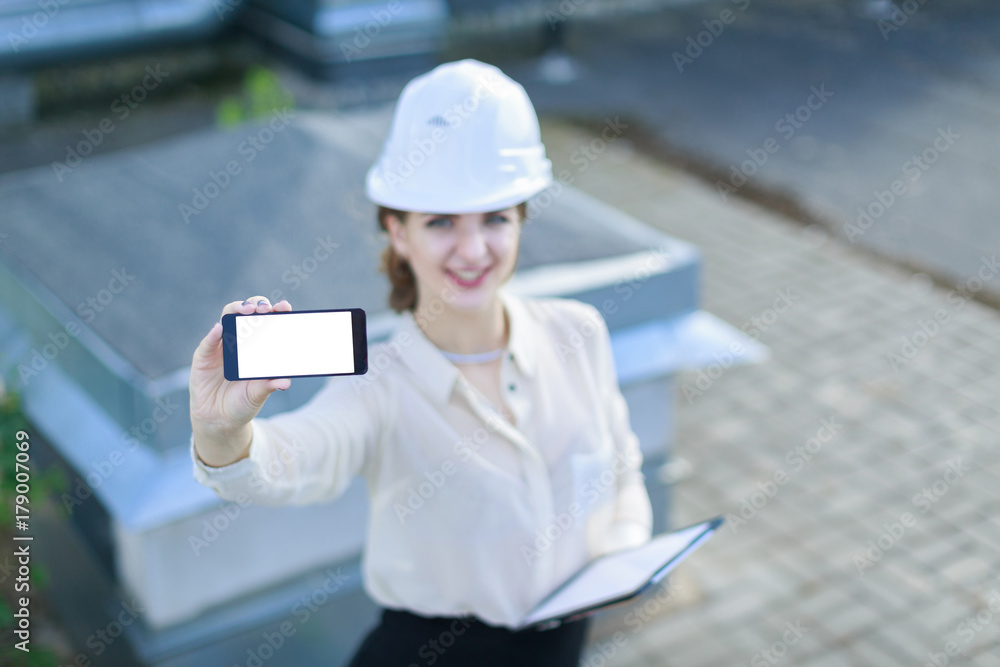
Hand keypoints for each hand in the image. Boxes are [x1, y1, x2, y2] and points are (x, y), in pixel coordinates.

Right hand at [189, 297, 291, 460]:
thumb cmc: (243, 402)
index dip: (276, 312)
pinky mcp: (203, 355)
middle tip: (264, 309)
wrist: (220, 420)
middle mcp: (239, 341)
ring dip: (236, 310)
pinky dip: (213, 334)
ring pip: (227, 317)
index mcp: (257, 346)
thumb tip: (286, 382)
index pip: (267, 322)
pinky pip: (208, 342)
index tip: (285, 308)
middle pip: (247, 313)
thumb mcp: (259, 394)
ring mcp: (220, 345)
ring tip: (247, 311)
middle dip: (257, 305)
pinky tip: (220, 329)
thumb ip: (270, 385)